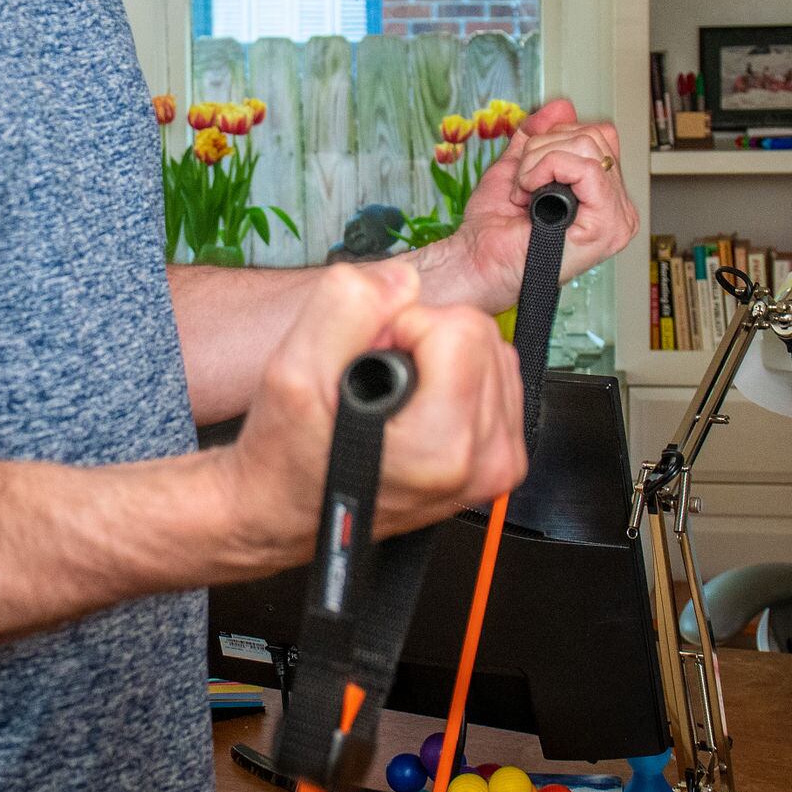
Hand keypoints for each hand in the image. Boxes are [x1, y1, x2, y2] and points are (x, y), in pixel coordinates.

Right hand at [225, 260, 528, 568]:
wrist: (289, 509)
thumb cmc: (289, 455)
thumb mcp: (291, 371)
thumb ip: (345, 309)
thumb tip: (403, 282)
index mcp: (443, 446)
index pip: (459, 327)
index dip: (403, 327)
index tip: (369, 363)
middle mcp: (484, 460)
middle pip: (481, 334)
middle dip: (423, 341)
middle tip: (376, 381)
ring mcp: (498, 464)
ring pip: (491, 351)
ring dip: (440, 358)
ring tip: (393, 398)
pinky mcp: (503, 460)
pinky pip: (495, 379)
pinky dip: (455, 377)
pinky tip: (416, 405)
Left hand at [419, 97, 639, 312]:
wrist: (478, 261)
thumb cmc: (495, 229)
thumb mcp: (519, 165)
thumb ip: (541, 133)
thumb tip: (562, 106)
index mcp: (603, 196)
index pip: (599, 136)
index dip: (556, 139)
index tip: (531, 169)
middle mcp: (617, 208)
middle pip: (594, 136)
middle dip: (544, 149)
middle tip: (524, 184)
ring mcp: (616, 219)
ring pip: (587, 147)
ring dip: (540, 161)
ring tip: (526, 192)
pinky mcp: (607, 227)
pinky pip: (585, 168)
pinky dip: (546, 169)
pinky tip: (531, 194)